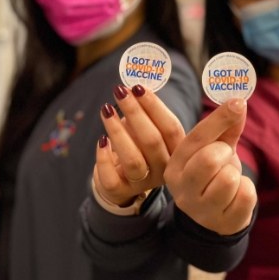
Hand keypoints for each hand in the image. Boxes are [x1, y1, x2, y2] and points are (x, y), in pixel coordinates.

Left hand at [94, 84, 184, 206]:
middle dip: (135, 112)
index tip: (138, 87)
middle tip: (120, 91)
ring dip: (118, 131)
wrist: (125, 178)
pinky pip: (112, 178)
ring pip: (133, 160)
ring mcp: (144, 183)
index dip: (155, 106)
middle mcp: (165, 168)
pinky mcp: (122, 192)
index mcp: (177, 150)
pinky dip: (104, 158)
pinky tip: (101, 140)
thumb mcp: (147, 127)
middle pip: (152, 141)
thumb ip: (144, 112)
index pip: (171, 127)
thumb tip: (133, 88)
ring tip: (106, 110)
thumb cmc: (139, 144)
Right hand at [164, 98, 256, 234]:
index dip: (219, 118)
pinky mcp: (222, 223)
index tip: (238, 103)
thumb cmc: (213, 175)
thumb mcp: (214, 148)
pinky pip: (246, 196)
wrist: (215, 215)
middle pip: (209, 159)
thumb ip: (225, 126)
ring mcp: (200, 209)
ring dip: (236, 175)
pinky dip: (246, 191)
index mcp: (175, 165)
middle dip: (225, 153)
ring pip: (229, 179)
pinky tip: (236, 196)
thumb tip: (239, 101)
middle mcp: (182, 188)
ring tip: (229, 180)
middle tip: (224, 158)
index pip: (196, 138)